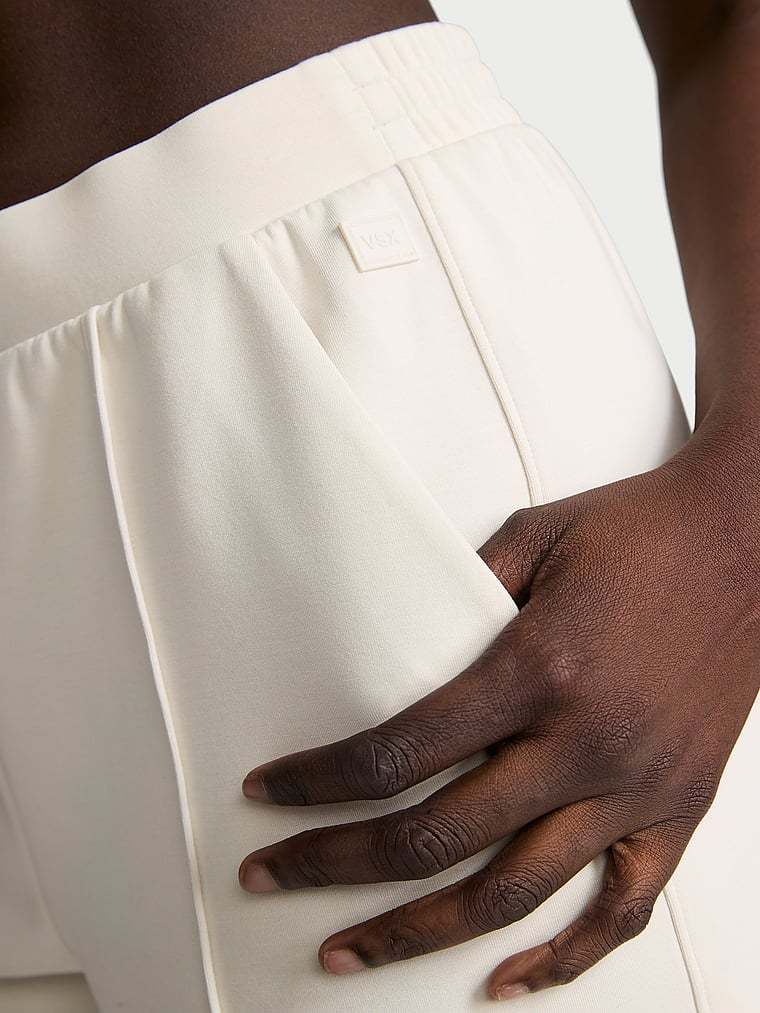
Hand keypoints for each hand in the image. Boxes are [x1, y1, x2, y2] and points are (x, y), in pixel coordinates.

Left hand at [238, 412, 759, 1001]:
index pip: (399, 752)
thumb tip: (400, 638)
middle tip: (270, 878)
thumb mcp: (536, 534)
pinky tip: (504, 983)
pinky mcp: (681, 807)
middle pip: (436, 837)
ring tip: (348, 953)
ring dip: (419, 933)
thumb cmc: (641, 528)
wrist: (748, 537)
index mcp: (539, 668)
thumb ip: (462, 587)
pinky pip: (622, 910)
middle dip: (335, 867)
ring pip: (514, 894)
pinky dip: (564, 961)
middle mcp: (585, 741)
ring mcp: (637, 787)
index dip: (319, 783)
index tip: (268, 796)